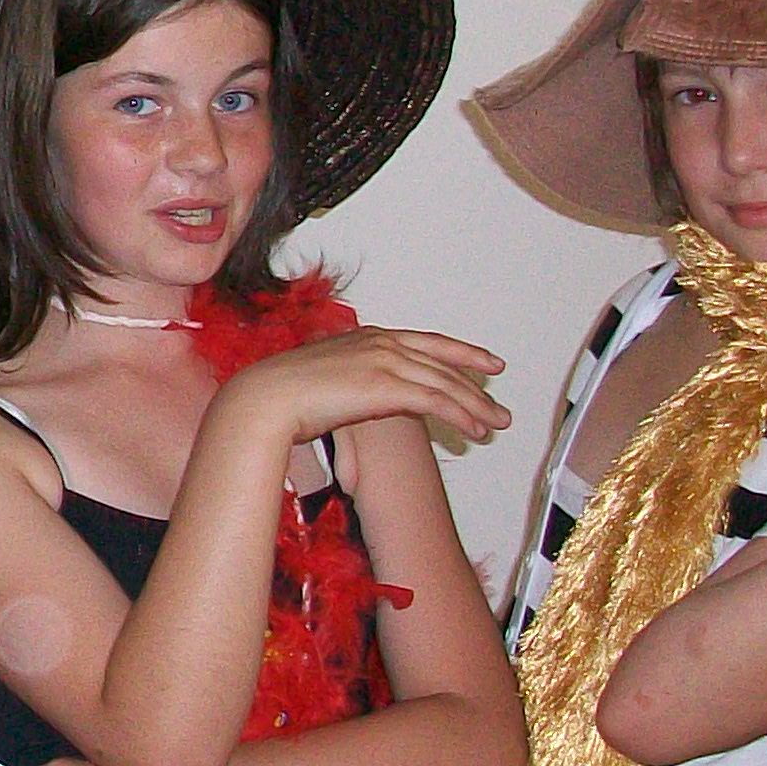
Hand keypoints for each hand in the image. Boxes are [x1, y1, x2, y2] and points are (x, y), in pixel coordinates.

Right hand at [223, 327, 509, 447]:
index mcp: (368, 336)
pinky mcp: (388, 385)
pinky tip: (474, 429)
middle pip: (444, 363)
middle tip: (498, 402)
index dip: (461, 353)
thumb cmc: (282, 393)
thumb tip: (351, 393)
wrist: (268, 396)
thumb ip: (347, 378)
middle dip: (476, 385)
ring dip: (476, 405)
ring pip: (446, 383)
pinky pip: (436, 400)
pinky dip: (461, 415)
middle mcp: (382, 343)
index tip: (485, 362)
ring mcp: (386, 361)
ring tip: (495, 423)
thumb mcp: (322, 376)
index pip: (427, 342)